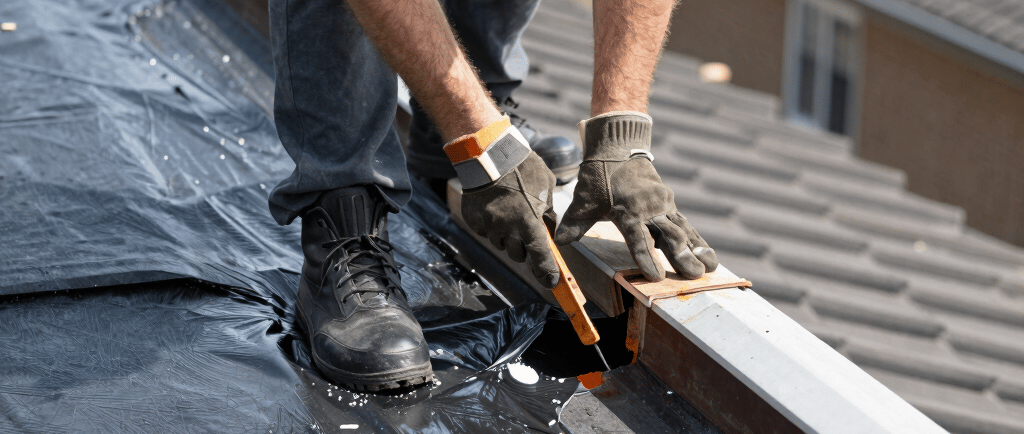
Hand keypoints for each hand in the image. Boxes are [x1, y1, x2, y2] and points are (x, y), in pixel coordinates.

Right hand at [462, 152, 559, 287]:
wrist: (488, 154)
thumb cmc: (522, 167)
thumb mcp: (545, 188)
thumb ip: (547, 212)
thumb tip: (549, 230)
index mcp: (528, 221)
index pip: (539, 255)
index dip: (546, 271)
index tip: (551, 282)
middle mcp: (507, 228)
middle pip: (518, 254)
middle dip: (524, 248)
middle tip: (526, 231)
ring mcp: (488, 226)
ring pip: (501, 244)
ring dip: (507, 237)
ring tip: (508, 212)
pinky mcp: (474, 221)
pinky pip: (486, 233)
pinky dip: (492, 227)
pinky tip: (494, 208)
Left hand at [555, 112, 716, 280]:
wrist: (618, 148)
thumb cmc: (600, 176)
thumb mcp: (584, 199)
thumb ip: (575, 222)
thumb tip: (559, 241)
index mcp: (628, 210)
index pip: (638, 238)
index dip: (646, 257)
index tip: (655, 276)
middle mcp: (650, 208)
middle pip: (668, 236)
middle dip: (681, 257)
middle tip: (693, 275)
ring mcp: (663, 206)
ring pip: (683, 231)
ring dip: (696, 250)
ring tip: (710, 268)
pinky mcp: (670, 205)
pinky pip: (686, 225)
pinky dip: (697, 240)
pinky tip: (708, 254)